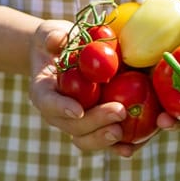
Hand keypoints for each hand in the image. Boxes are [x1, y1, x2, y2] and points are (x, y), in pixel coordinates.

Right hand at [28, 20, 128, 153]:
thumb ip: (53, 36)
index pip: (48, 102)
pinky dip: (120, 146)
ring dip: (106, 139)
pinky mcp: (98, 124)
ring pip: (88, 139)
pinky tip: (134, 146)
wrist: (68, 56)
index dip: (60, 108)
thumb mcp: (51, 34)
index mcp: (45, 91)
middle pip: (74, 126)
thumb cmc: (58, 43)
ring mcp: (79, 122)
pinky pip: (107, 140)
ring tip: (124, 132)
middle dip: (96, 122)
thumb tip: (59, 40)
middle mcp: (60, 112)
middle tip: (119, 111)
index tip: (77, 110)